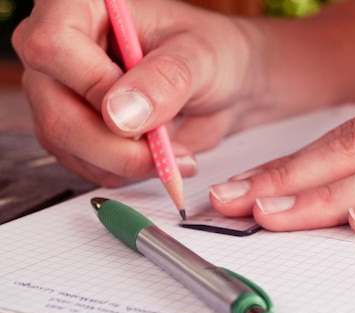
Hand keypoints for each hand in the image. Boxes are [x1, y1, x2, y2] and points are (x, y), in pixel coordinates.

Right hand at [12, 0, 259, 186]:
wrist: (220, 84)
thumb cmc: (210, 53)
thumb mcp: (200, 57)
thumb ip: (166, 79)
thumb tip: (120, 114)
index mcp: (81, 8)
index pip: (51, 46)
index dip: (94, 86)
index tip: (140, 108)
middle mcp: (58, 50)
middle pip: (56, 113)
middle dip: (115, 147)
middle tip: (163, 153)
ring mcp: (60, 94)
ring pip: (68, 146)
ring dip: (125, 163)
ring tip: (172, 150)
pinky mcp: (73, 130)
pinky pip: (85, 165)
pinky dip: (125, 171)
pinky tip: (157, 157)